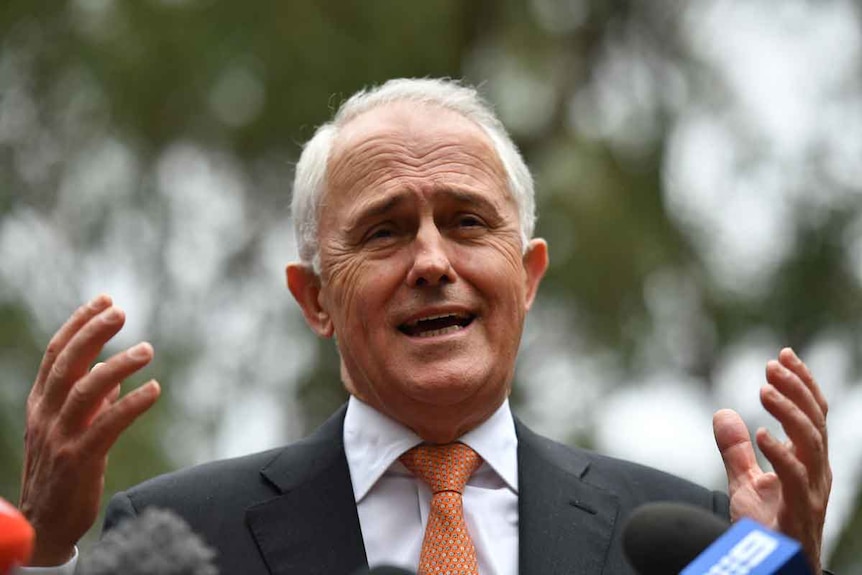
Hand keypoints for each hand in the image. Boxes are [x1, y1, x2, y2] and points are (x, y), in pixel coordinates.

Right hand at [18, 294, 160, 565]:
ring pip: (85, 391)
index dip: (79, 324)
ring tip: (147, 349)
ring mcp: (60, 438)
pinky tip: (153, 390)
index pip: (56, 354)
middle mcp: (46, 416)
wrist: (45, 523)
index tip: (104, 299)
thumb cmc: (62, 471)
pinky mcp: (79, 460)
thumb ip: (88, 400)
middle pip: (67, 364)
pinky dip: (130, 405)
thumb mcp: (68, 428)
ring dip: (117, 366)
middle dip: (93, 333)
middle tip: (120, 311)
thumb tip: (112, 373)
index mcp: (41, 403)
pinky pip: (106, 426)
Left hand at [713, 348, 830, 573]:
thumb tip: (722, 413)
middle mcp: (816, 473)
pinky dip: (780, 453)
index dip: (802, 384)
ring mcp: (811, 493)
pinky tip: (760, 434)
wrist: (768, 569)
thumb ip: (736, 450)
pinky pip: (795, 478)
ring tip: (765, 388)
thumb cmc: (765, 530)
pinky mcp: (799, 513)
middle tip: (772, 365)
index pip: (812, 415)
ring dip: (789, 412)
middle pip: (815, 422)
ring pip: (812, 443)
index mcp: (808, 463)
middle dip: (797, 389)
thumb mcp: (744, 483)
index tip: (783, 355)